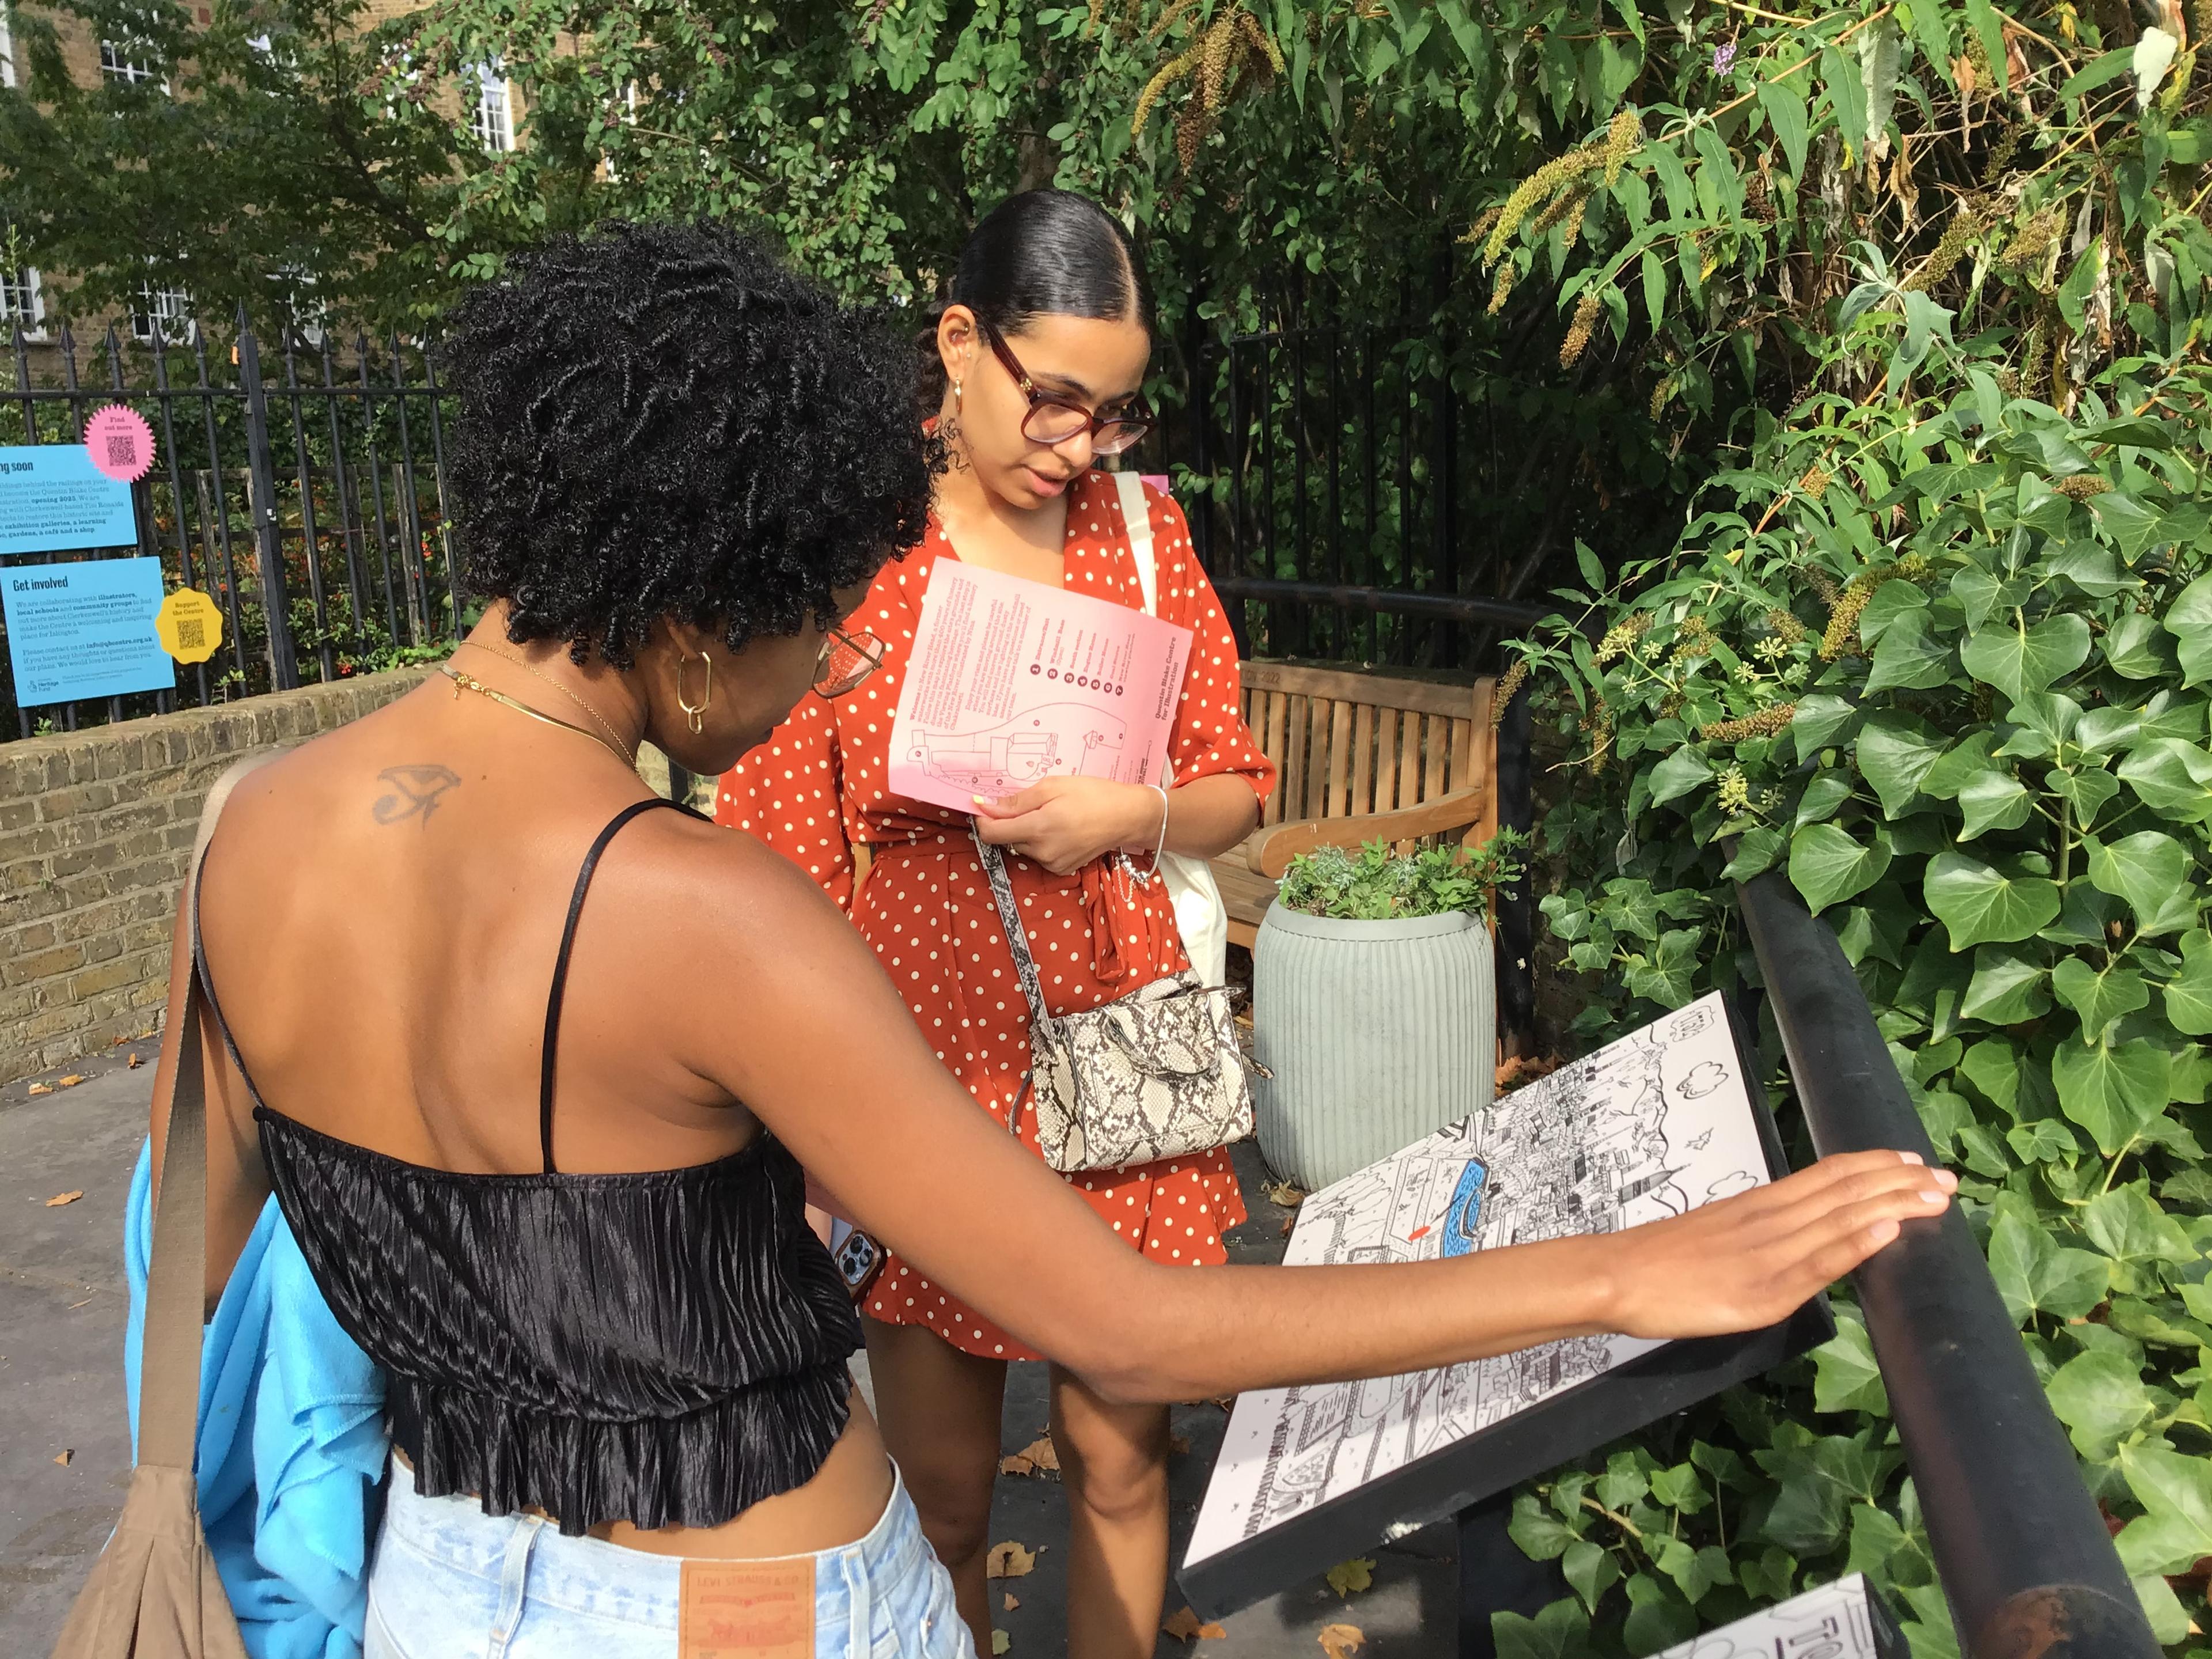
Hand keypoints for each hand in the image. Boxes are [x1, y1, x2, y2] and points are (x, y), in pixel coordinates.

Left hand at [971, 776, 1163, 874]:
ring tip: (1054, 815)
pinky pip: (1039, 855)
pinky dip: (1042, 842)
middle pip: (1007, 839)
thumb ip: (1016, 801)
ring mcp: (1053, 864)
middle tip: (1035, 804)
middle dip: (1012, 822)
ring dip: (1028, 832)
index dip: (984, 819)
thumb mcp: (1053, 786)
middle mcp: (1043, 852)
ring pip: (1023, 847)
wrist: (1128, 817)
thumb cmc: (1093, 794)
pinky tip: (1061, 830)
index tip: (986, 805)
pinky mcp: (1062, 870)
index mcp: (1038, 828)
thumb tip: (984, 806)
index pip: (991, 833)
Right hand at [1602, 1150, 1956, 1339]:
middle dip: (1902, 1181)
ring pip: (1842, 1219)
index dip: (1876, 1164)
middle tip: (1949, 1177)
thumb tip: (1798, 1231)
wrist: (1616, 1275)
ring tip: (1938, 1195)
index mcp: (1760, 1204)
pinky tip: (1889, 1231)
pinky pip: (1819, 1263)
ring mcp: (1769, 1254)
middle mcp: (1770, 1219)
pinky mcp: (1763, 1290)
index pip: (1829, 1174)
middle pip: (1845, 1190)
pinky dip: (1857, 1243)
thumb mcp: (1717, 1232)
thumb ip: (1760, 1230)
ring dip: (1896, 1204)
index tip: (1915, 1159)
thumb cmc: (1659, 1260)